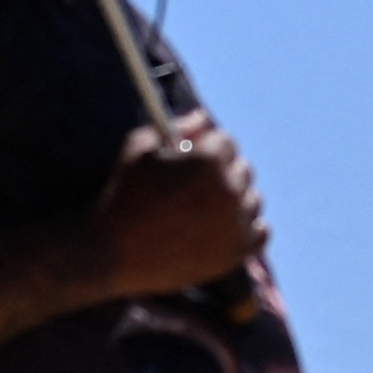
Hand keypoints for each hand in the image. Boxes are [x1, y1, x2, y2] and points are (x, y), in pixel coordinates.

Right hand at [93, 111, 266, 298]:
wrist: (111, 253)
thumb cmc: (121, 195)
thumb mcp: (139, 148)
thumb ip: (177, 127)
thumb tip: (204, 118)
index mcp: (208, 159)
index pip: (225, 141)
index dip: (207, 146)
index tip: (195, 156)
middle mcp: (229, 189)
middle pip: (242, 169)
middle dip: (221, 171)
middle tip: (198, 183)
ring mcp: (235, 223)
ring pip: (253, 200)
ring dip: (235, 199)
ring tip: (207, 208)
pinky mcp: (236, 253)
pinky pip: (261, 233)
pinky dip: (248, 226)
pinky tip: (228, 226)